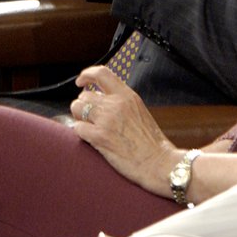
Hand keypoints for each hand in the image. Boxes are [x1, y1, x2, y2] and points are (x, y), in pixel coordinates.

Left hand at [69, 66, 180, 196]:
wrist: (159, 162)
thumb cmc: (151, 142)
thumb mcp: (139, 111)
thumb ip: (120, 102)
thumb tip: (99, 99)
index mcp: (127, 96)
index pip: (101, 73)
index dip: (87, 75)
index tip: (81, 82)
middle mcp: (116, 104)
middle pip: (84, 96)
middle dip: (83, 106)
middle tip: (89, 118)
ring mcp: (107, 120)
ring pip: (77, 109)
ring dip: (80, 118)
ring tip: (90, 127)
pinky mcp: (100, 137)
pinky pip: (78, 128)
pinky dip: (81, 133)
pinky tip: (92, 139)